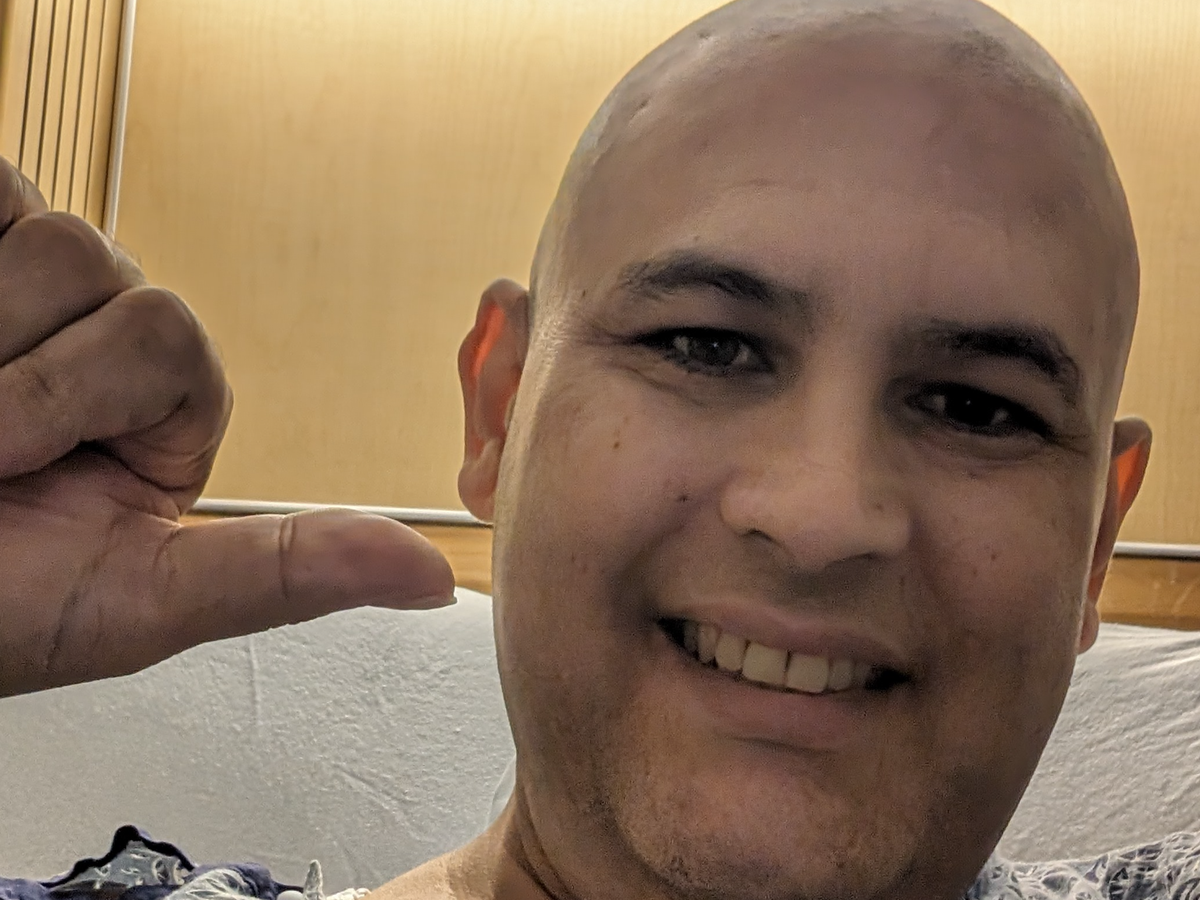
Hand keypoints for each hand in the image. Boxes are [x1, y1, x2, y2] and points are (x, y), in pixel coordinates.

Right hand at [0, 161, 455, 698]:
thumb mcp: (143, 602)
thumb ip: (286, 575)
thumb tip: (429, 576)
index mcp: (160, 404)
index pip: (165, 335)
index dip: (87, 394)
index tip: (28, 466)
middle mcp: (96, 331)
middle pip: (95, 264)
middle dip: (21, 376)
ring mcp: (22, 281)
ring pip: (45, 236)